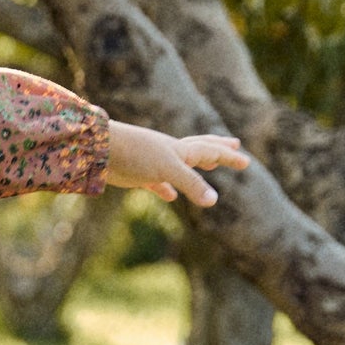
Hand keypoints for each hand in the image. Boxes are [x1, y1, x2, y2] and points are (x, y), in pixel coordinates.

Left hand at [103, 122, 249, 207]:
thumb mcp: (168, 169)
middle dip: (219, 148)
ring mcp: (155, 163)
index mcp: (181, 150)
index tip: (245, 162)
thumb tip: (214, 200)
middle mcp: (170, 154)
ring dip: (196, 166)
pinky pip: (158, 183)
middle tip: (235, 143)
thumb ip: (191, 183)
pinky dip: (167, 189)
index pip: (211, 151)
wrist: (99, 151)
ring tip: (207, 165)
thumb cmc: (135, 154)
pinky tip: (169, 195)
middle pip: (201, 148)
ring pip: (181, 165)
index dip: (228, 157)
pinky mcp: (139, 175)